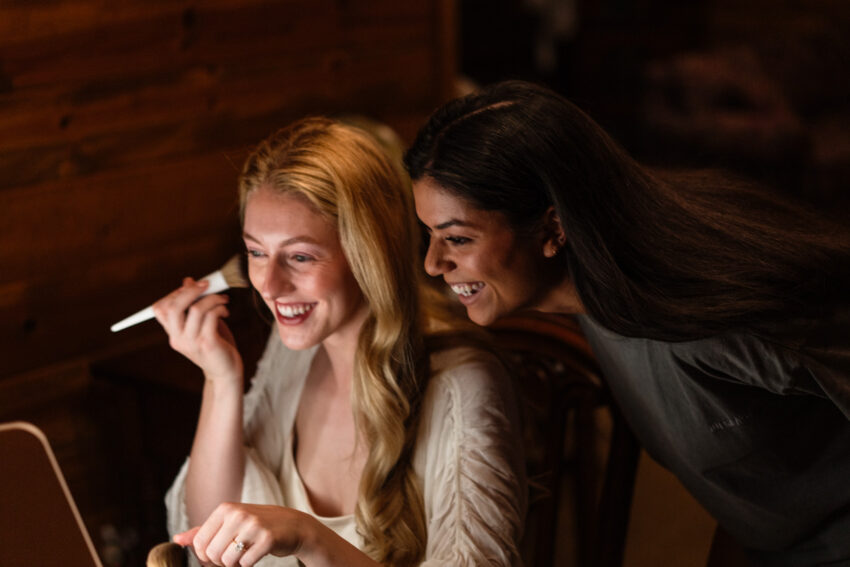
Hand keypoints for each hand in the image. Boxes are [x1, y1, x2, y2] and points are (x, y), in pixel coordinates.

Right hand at [152, 277, 242, 382]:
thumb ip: (193, 305)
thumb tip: (187, 281)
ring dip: (212, 298)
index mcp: (173, 333)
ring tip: (223, 300)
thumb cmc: (215, 344)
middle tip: (207, 285)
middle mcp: (177, 338)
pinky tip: (225, 311)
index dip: (174, 293)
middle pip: (172, 307)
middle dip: (190, 290)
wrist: (226, 372)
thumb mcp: (201, 323)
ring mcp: (191, 342)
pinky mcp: (208, 344)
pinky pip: (211, 317)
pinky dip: (220, 308)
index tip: (193, 288)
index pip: (160, 308)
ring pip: (196, 309)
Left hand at [174, 503, 313, 566]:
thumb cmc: (257, 525)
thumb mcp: (230, 522)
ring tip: (245, 554)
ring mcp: (253, 525)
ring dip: (235, 564)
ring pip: (227, 561)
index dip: (206, 556)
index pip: (199, 543)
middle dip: (221, 562)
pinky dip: (249, 564)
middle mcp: (237, 514)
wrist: (293, 525)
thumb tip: (177, 539)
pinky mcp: (267, 539)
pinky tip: (257, 553)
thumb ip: (203, 531)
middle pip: (211, 554)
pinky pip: (245, 563)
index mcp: (225, 509)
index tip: (219, 554)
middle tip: (234, 555)